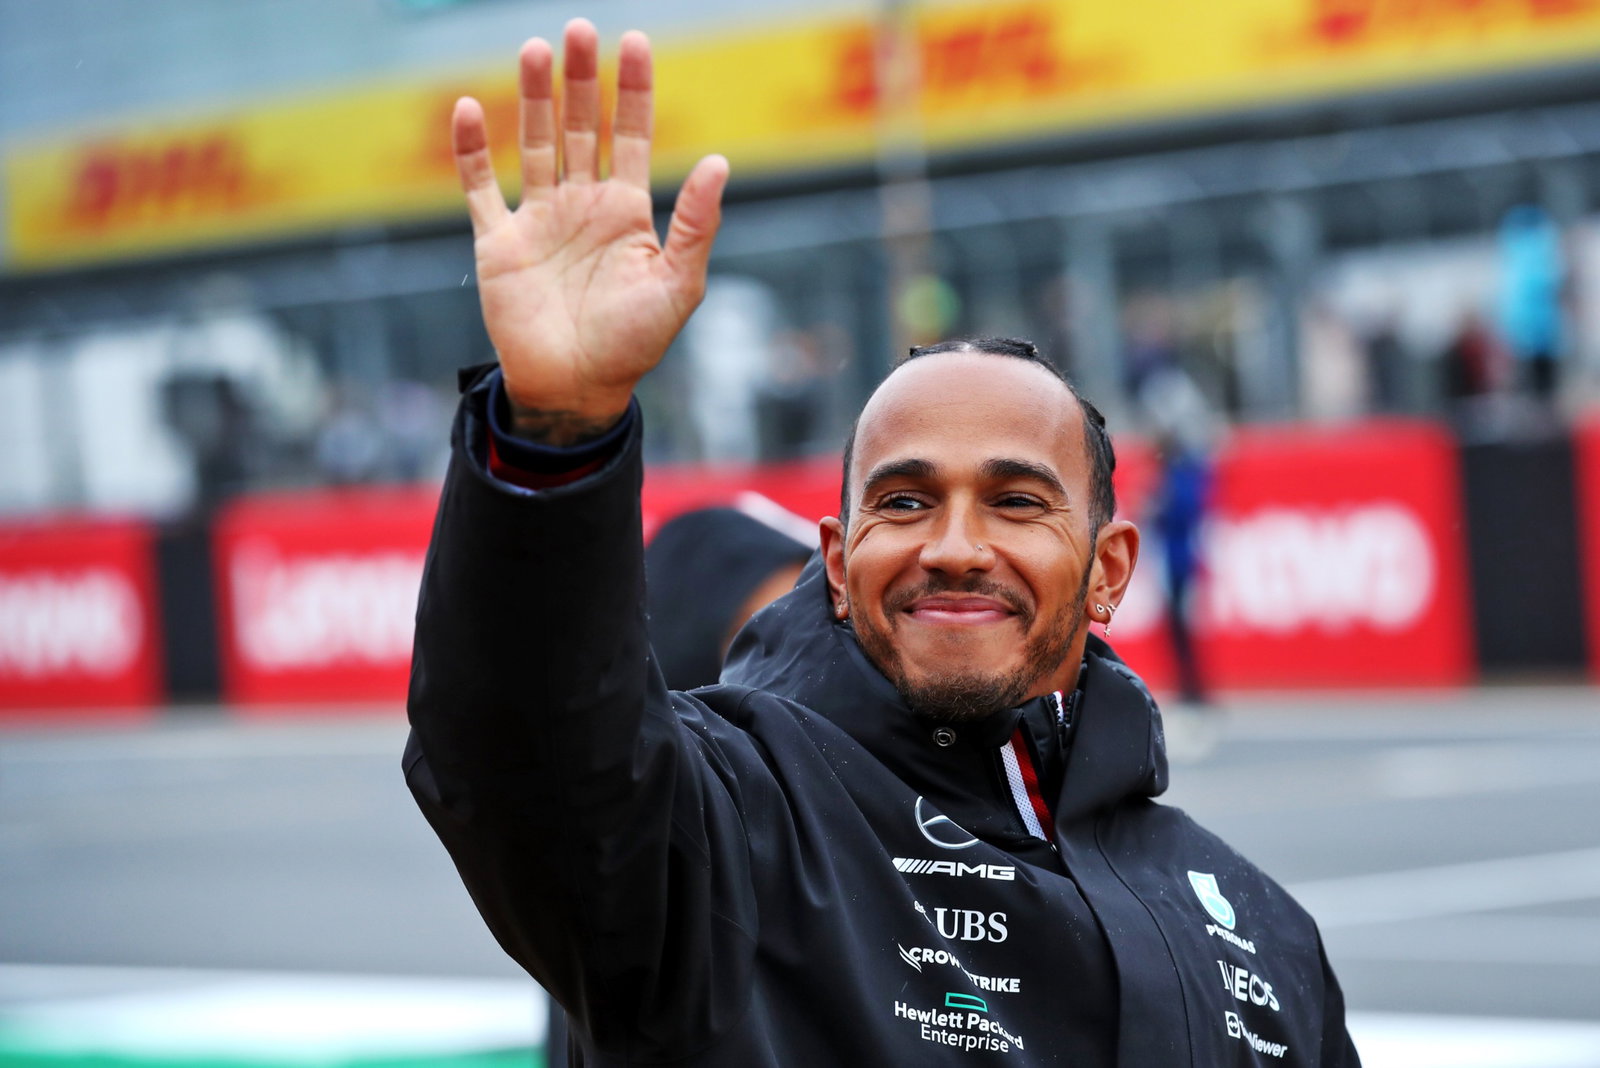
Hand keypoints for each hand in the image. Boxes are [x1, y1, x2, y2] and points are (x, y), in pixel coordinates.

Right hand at [453, 19, 728, 443]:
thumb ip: (694, 224)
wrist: (576, 389)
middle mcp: (583, 205)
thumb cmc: (633, 344)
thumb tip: (722, 162)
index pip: (634, 136)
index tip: (635, 41)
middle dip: (583, 80)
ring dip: (535, 99)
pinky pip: (479, 188)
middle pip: (583, 127)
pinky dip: (471, 151)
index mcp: (627, 212)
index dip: (635, 91)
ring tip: (536, 49)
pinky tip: (470, 108)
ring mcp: (539, 220)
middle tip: (580, 30)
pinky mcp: (498, 243)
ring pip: (535, 144)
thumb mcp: (678, 284)